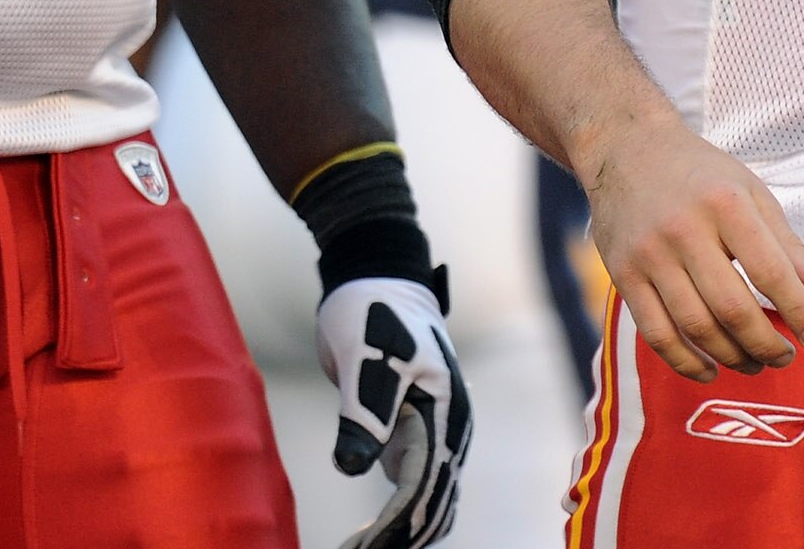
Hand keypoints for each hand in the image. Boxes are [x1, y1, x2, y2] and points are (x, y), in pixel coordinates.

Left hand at [315, 276, 468, 548]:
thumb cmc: (369, 311)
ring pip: (431, 502)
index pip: (424, 485)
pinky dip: (399, 518)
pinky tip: (370, 537)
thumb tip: (353, 467)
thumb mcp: (362, 355)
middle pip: (434, 503)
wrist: (378, 280)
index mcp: (445, 409)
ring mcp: (436, 432)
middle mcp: (450, 427)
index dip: (395, 527)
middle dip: (400, 539)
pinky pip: (418, 488)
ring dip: (401, 534)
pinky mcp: (417, 433)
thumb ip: (363, 410)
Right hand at [582, 111, 803, 379]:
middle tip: (785, 357)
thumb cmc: (699, 172)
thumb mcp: (750, 189)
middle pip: (732, 308)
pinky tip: (710, 369)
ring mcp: (650, 255)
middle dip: (765, 344)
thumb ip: (783, 240)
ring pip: (695, 327)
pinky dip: (685, 362)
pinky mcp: (623, 275)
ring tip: (754, 364)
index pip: (770, 271)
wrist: (625, 148)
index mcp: (725, 204)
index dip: (798, 310)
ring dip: (731, 357)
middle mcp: (685, 230)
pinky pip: (656, 334)